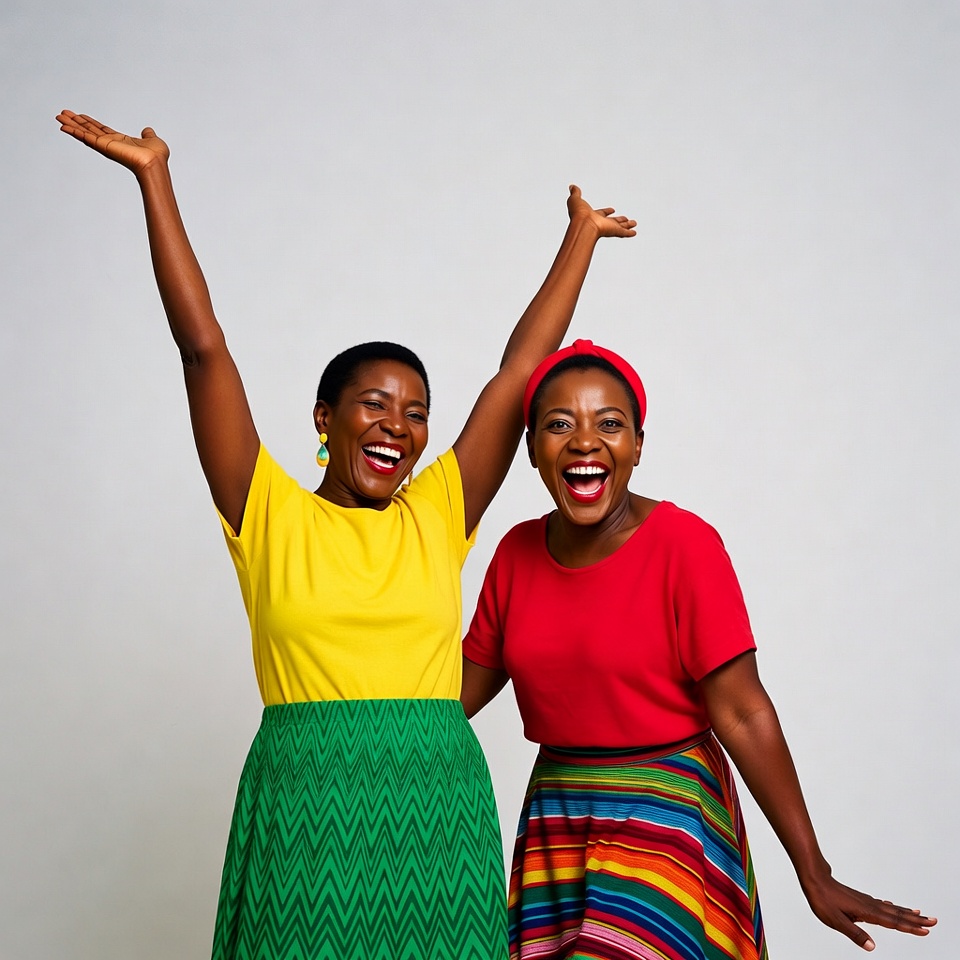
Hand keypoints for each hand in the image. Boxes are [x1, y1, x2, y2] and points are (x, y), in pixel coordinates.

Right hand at [56, 110, 168, 175]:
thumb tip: (148, 130)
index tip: (79, 116)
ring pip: (84, 133)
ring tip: (58, 117)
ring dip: (71, 125)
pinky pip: (86, 137)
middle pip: (89, 130)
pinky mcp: (103, 146)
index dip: (90, 122)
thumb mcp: (152, 140)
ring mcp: (105, 145)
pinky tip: (64, 127)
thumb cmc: (157, 156)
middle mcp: (110, 143)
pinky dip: (74, 132)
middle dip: (76, 122)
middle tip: (62, 113)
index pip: (101, 129)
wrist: (155, 163)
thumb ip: (148, 135)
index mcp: (120, 141)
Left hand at [566, 184, 636, 237]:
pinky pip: (623, 233)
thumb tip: (572, 187)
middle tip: (626, 219)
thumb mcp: (575, 199)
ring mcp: (607, 228)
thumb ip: (575, 193)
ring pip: (620, 226)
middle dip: (619, 220)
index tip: (612, 209)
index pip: (601, 213)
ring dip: (627, 225)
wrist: (583, 223)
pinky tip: (634, 232)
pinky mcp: (613, 231)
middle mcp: (601, 223)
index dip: (606, 211)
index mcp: (593, 216)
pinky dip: (629, 233)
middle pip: (613, 221)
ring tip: (633, 224)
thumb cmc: (578, 214)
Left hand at [802, 872, 935, 950]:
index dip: (910, 927)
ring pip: (890, 909)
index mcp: (867, 912)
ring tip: (920, 914)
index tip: (927, 930)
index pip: (893, 922)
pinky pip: (880, 905)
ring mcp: (865, 901)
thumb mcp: (835, 921)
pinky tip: (892, 906)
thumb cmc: (822, 899)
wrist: (813, 878)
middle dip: (916, 919)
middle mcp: (869, 905)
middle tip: (934, 921)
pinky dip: (891, 907)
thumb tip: (872, 947)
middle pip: (897, 914)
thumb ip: (854, 934)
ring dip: (906, 913)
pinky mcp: (859, 899)